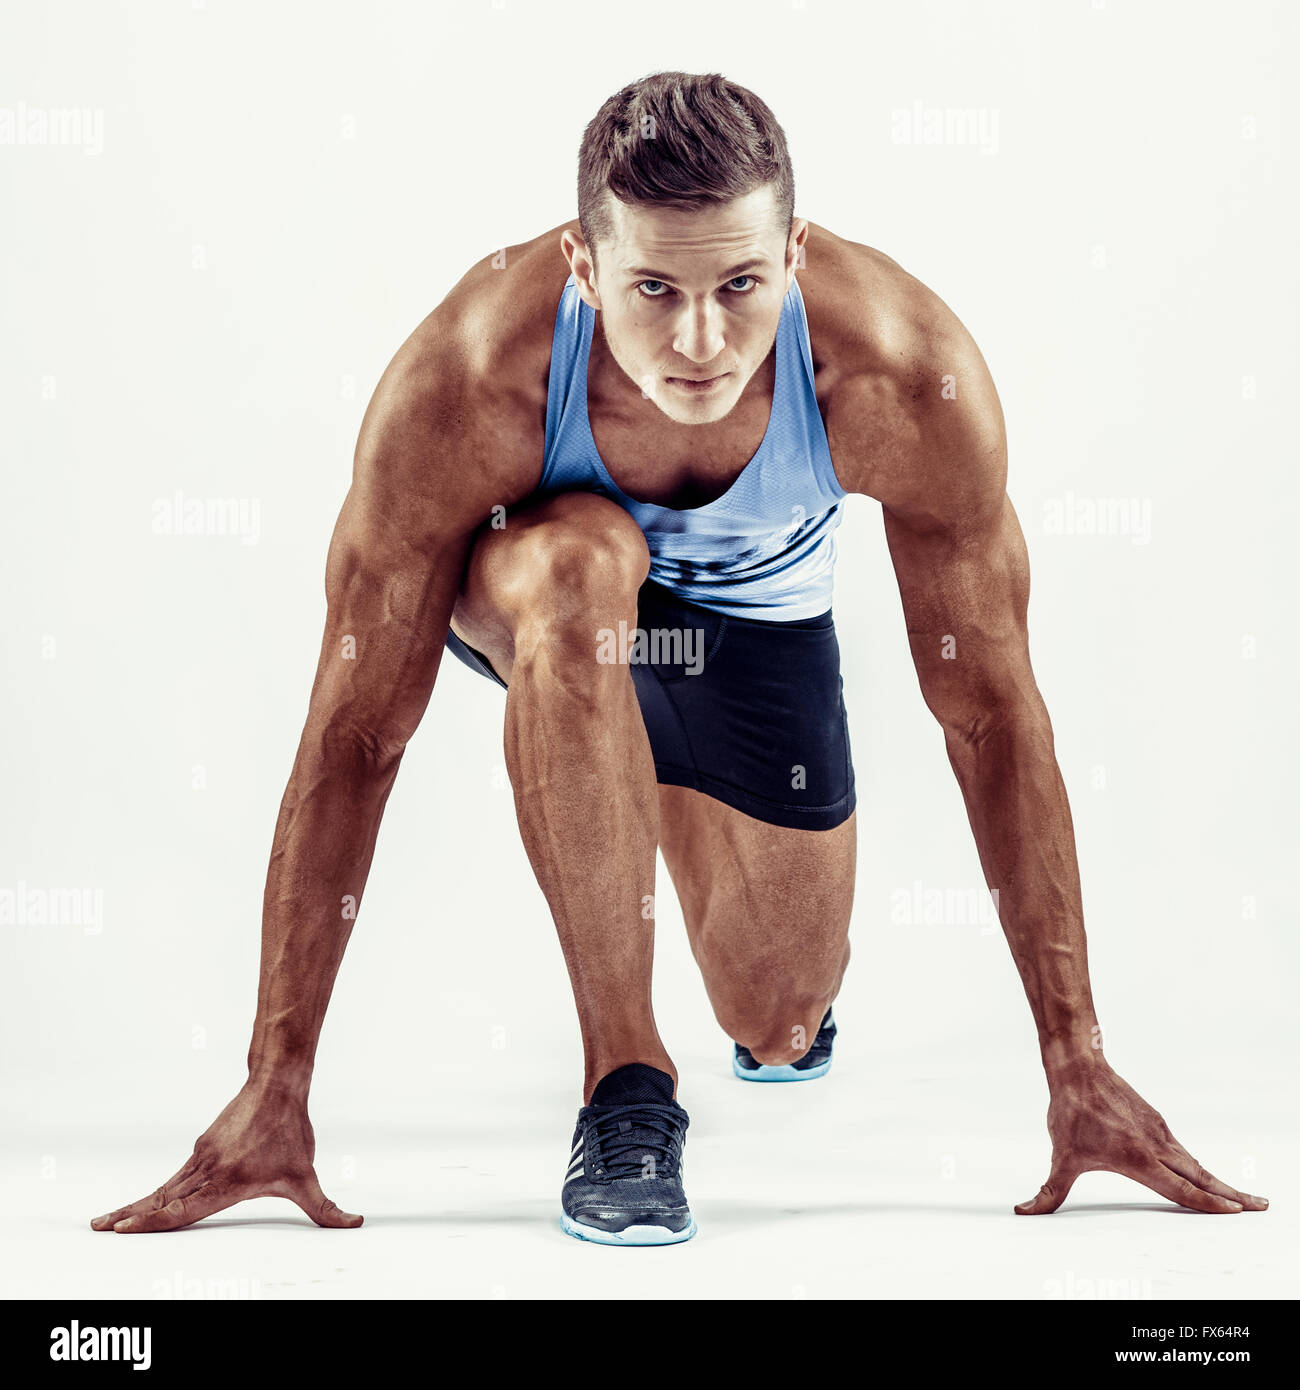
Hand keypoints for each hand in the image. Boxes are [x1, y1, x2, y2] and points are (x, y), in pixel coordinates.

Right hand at [90, 1081, 361, 1232]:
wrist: (277, 1084)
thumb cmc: (291, 1131)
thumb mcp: (306, 1176)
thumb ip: (326, 1209)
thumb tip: (355, 1223)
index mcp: (226, 1182)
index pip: (182, 1210)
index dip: (153, 1223)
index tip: (124, 1229)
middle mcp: (207, 1170)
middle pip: (162, 1200)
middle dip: (130, 1218)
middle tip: (99, 1229)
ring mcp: (201, 1158)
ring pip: (163, 1188)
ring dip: (135, 1205)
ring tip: (106, 1221)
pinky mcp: (202, 1147)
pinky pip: (173, 1176)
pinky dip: (153, 1192)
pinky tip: (142, 1202)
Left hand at [1015, 1059, 1268, 1215]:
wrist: (1078, 1067)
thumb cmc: (1071, 1112)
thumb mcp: (1061, 1157)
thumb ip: (1049, 1192)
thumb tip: (1024, 1211)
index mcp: (1139, 1159)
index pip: (1181, 1189)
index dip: (1208, 1204)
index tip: (1235, 1212)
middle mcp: (1156, 1145)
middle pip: (1201, 1176)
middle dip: (1231, 1195)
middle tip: (1260, 1207)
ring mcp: (1158, 1131)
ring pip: (1194, 1161)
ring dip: (1218, 1180)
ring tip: (1240, 1196)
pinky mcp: (1155, 1120)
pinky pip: (1181, 1148)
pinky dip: (1198, 1164)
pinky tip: (1201, 1172)